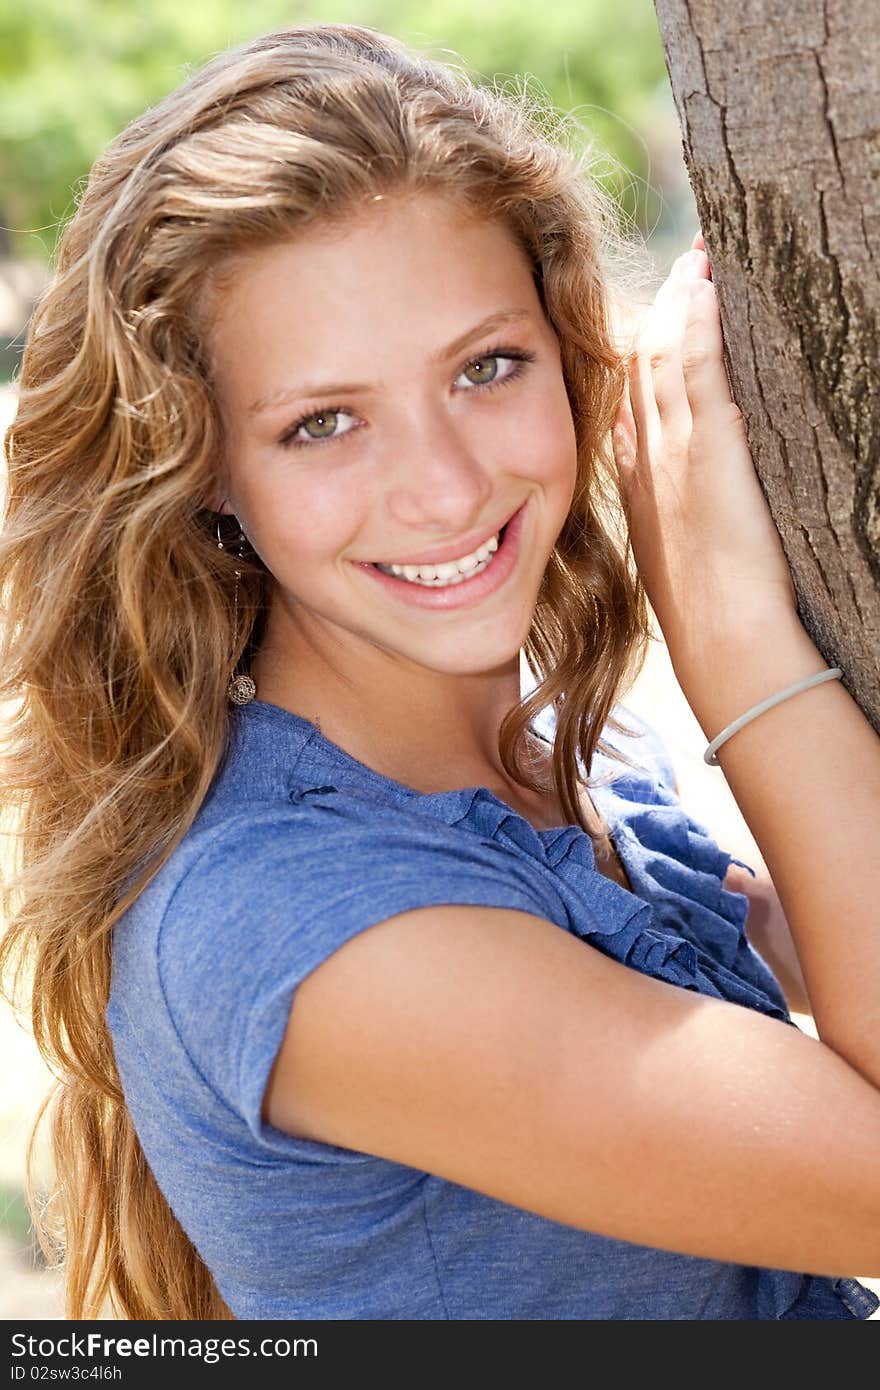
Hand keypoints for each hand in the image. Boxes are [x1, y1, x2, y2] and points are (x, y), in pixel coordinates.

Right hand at [612, 230, 798, 667]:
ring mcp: (672, 452)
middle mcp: (646, 462)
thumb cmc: (707, 616)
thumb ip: (659, 512)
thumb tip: (653, 487)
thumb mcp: (670, 560)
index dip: (637, 357)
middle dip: (657, 315)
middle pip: (639, 369)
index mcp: (636, 488)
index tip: (649, 326)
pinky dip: (698, 322)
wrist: (721, 639)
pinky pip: (695, 368)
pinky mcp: (708, 449)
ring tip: (697, 260)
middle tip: (678, 271)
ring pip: (663, 358)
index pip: (627, 406)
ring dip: (680, 303)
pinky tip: (705, 286)